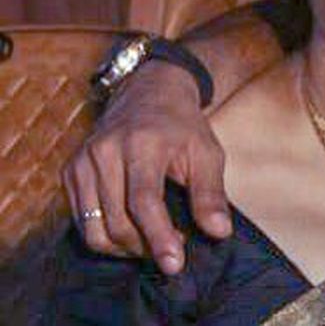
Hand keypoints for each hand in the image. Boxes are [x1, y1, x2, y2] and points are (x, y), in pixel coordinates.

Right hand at [63, 60, 231, 273]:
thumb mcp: (207, 153)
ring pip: (94, 228)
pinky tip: (131, 229)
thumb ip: (210, 194)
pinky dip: (105, 235)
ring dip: (124, 247)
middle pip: (117, 221)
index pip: (144, 202)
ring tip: (152, 241)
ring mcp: (82, 161)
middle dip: (145, 246)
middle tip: (173, 248)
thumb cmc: (183, 127)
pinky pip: (80, 220)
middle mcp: (105, 151)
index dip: (158, 237)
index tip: (175, 264)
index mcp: (142, 143)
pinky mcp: (70, 171)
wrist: (149, 93)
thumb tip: (219, 232)